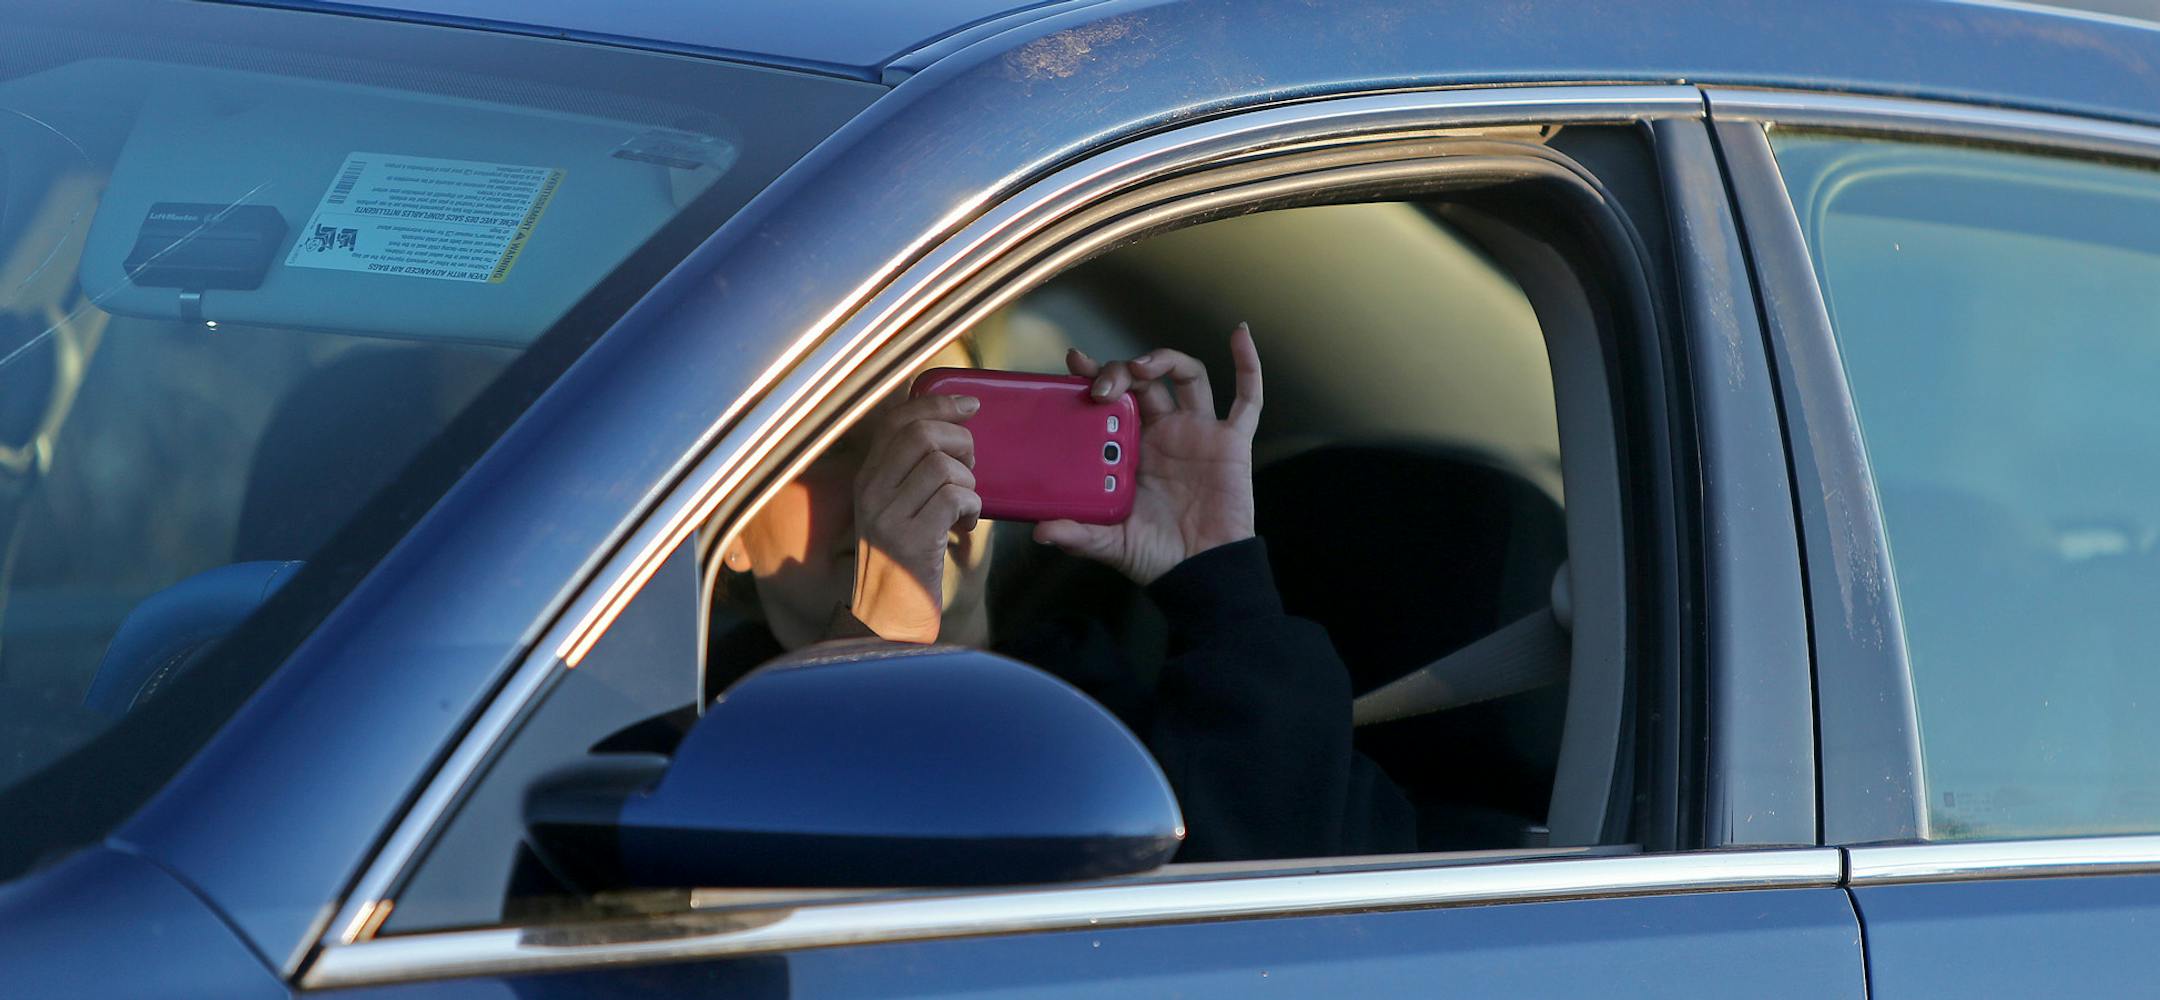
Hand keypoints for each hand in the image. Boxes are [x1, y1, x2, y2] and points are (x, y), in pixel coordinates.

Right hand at [849, 393, 980, 642]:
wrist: (887, 619)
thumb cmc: (905, 561)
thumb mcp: (899, 509)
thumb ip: (913, 472)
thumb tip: (953, 427)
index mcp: (867, 478)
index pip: (897, 420)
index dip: (937, 403)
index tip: (970, 405)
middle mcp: (870, 491)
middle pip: (922, 435)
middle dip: (961, 443)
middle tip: (970, 469)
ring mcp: (887, 516)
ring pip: (942, 466)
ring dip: (968, 484)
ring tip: (964, 507)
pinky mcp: (910, 541)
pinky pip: (955, 498)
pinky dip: (972, 508)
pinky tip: (964, 526)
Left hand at [1035, 323, 1261, 584]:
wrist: (1202, 574)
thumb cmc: (1156, 557)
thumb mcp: (1110, 544)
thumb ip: (1079, 535)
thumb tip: (1040, 532)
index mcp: (1131, 448)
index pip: (1112, 400)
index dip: (1096, 375)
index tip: (1075, 361)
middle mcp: (1164, 433)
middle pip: (1143, 381)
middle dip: (1122, 371)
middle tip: (1104, 385)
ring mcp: (1199, 433)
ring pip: (1186, 377)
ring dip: (1166, 360)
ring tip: (1144, 366)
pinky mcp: (1232, 442)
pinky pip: (1247, 398)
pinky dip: (1247, 364)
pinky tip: (1240, 335)